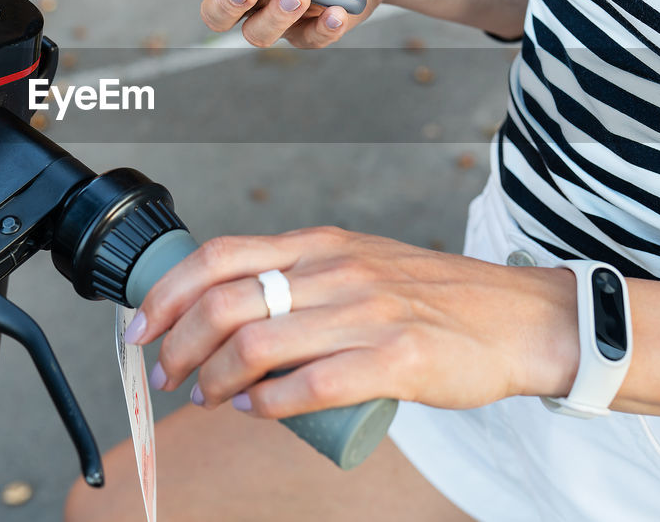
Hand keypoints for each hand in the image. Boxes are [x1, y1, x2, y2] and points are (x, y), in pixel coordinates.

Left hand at [127, 227, 578, 417]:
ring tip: (206, 398)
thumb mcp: (361, 264)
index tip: (140, 326)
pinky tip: (253, 414)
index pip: (221, 255)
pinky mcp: (396, 359)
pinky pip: (311, 385)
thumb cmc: (434, 299)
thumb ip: (305, 277)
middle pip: (226, 301)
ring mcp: (365, 313)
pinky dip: (268, 405)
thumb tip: (237, 313)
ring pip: (258, 345)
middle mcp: (336, 271)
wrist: (518, 319)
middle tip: (167, 375)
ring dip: (214, 379)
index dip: (168, 291)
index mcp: (321, 245)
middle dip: (178, 344)